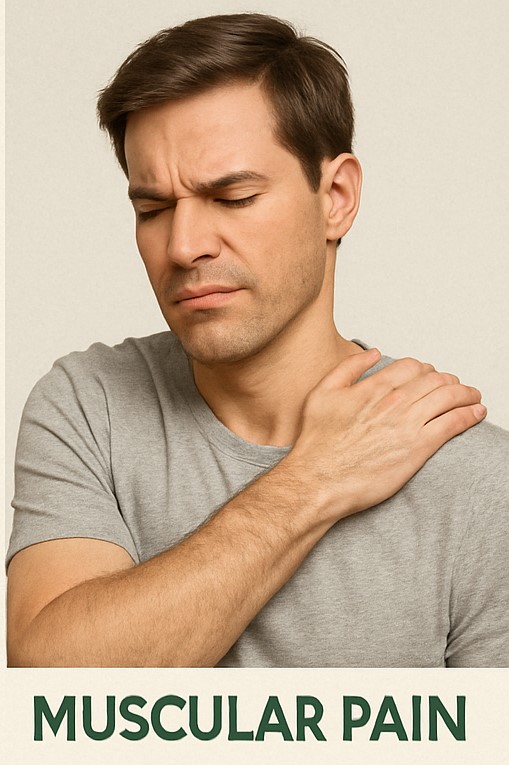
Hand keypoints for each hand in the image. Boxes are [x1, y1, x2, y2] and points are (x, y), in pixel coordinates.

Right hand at [290, 349, 485, 519]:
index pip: (412, 367)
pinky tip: (477, 413)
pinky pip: (453, 423)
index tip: (430, 376)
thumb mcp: (322, 393)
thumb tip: (373, 353)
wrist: (318, 479)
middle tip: (456, 387)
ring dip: (467, 394)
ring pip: (449, 397)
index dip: (425, 369)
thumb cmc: (318, 443)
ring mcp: (408, 424)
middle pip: (435, 380)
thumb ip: (348, 368)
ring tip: (473, 397)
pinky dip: (470, 414)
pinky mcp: (418, 448)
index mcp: (374, 387)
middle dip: (449, 381)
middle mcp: (394, 402)